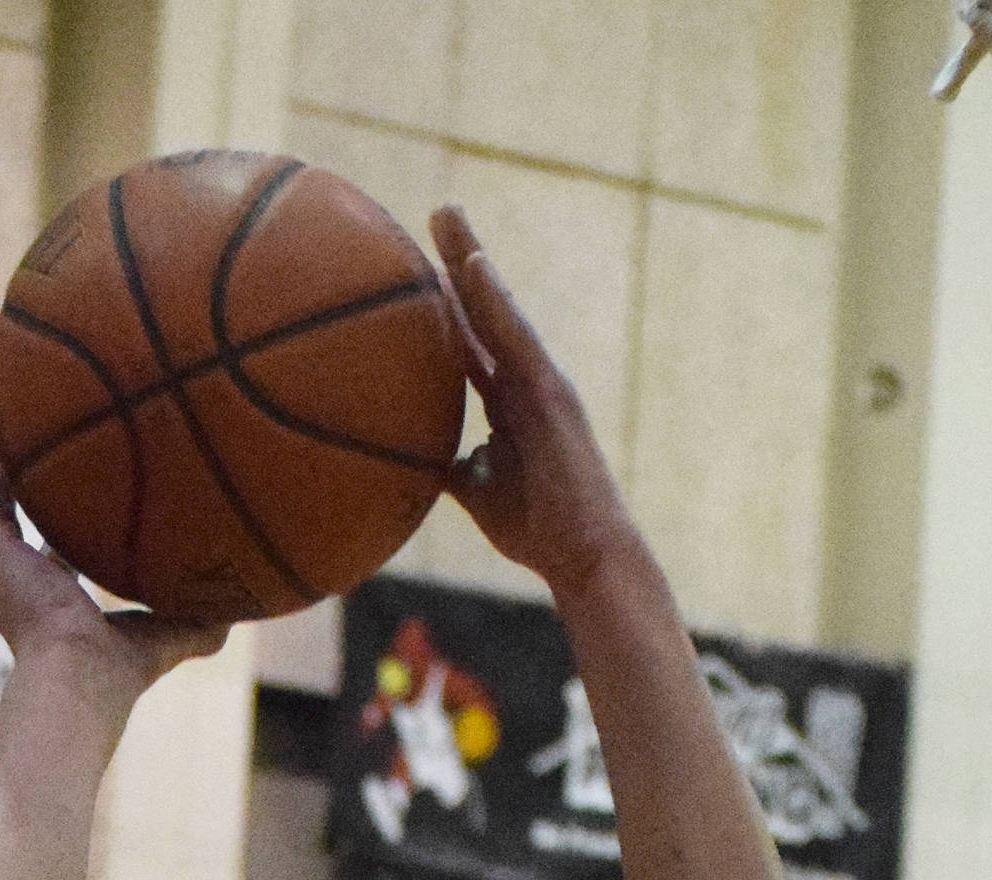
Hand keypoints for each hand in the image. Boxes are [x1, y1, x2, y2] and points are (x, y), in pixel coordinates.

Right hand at [0, 394, 226, 702]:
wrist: (83, 675)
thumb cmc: (122, 667)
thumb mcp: (171, 632)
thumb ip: (200, 621)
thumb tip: (244, 610)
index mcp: (54, 595)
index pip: (48, 541)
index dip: (55, 507)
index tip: (64, 474)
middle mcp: (20, 576)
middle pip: (8, 508)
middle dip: (9, 464)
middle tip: (16, 419)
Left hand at [429, 208, 645, 605]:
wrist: (583, 555)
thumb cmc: (537, 531)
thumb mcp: (478, 494)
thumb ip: (449, 468)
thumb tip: (408, 459)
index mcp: (507, 402)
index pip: (469, 341)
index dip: (446, 303)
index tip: (416, 265)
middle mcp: (524, 381)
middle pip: (485, 311)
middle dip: (460, 262)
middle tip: (435, 212)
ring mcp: (540, 382)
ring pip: (500, 309)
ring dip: (472, 260)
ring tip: (446, 216)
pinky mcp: (553, 393)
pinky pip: (518, 339)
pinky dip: (496, 301)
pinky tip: (473, 267)